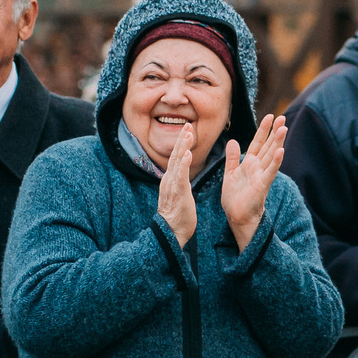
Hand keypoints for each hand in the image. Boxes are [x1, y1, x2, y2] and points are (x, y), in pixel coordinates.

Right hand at [156, 125, 197, 246]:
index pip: (176, 158)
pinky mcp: (178, 193)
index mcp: (170, 180)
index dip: (181, 143)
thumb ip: (180, 184)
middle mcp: (169, 179)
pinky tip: (187, 154)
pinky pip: (181, 176)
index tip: (187, 130)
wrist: (170, 233)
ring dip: (182, 146)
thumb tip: (183, 176)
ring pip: (177, 161)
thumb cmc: (177, 217)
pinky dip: (183, 164)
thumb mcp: (179, 195)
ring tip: (188, 133)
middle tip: (188, 124)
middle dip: (182, 139)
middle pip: (175, 155)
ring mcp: (172, 185)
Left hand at [220, 114, 285, 251]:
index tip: (270, 116)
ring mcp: (261, 175)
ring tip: (284, 128)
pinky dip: (275, 162)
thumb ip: (232, 158)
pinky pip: (270, 172)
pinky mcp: (262, 185)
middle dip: (275, 132)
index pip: (258, 143)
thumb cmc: (235, 198)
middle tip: (283, 117)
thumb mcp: (230, 174)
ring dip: (278, 142)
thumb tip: (232, 141)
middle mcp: (258, 167)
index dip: (263, 130)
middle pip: (268, 146)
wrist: (237, 217)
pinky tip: (281, 151)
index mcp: (249, 163)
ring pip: (271, 155)